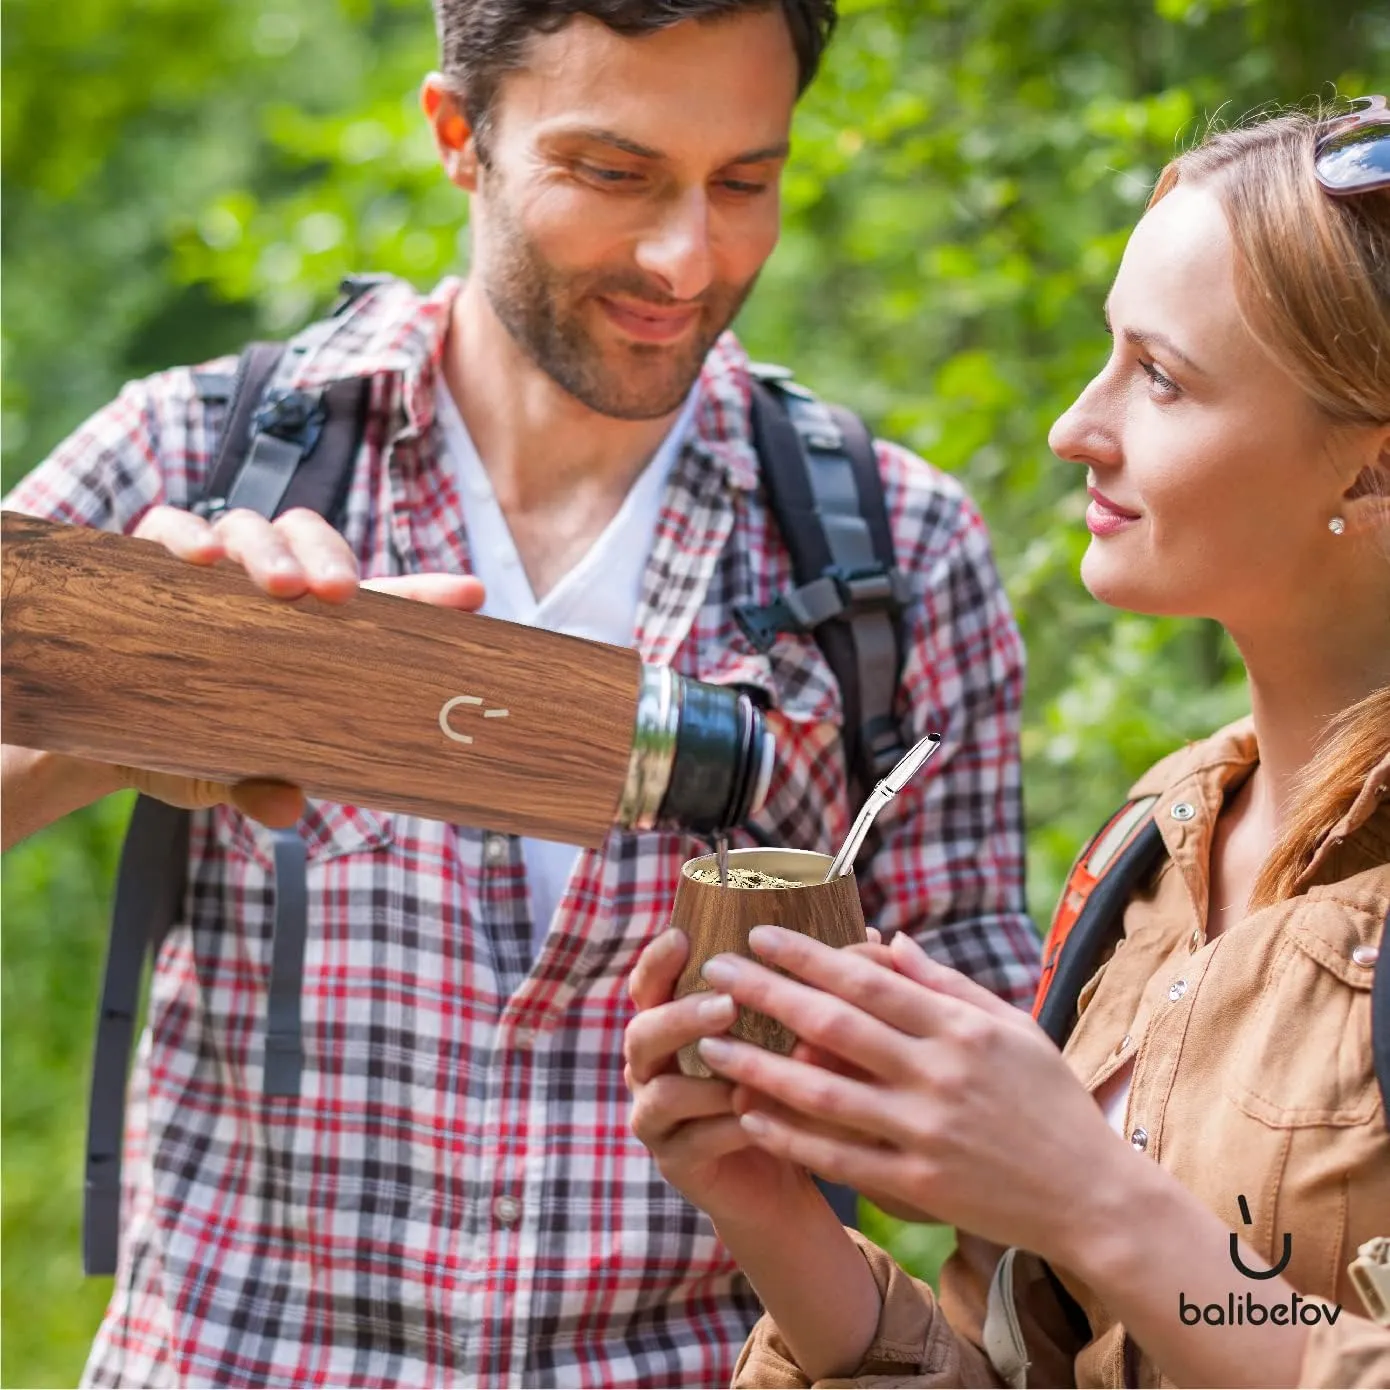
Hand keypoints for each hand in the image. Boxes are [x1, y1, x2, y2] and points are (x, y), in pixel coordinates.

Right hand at [109, 504, 486, 825]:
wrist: (104, 736)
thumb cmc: (190, 743)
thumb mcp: (226, 770)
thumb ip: (257, 782)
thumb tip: (285, 809)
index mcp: (307, 632)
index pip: (377, 602)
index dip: (425, 595)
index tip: (472, 595)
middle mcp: (265, 588)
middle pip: (313, 542)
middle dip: (331, 560)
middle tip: (338, 594)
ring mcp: (212, 568)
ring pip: (253, 529)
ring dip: (269, 551)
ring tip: (277, 586)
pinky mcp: (150, 559)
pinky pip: (169, 529)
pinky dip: (186, 537)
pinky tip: (201, 559)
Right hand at [624, 928, 815, 1226]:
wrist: (779, 1176)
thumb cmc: (791, 1086)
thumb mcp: (800, 1033)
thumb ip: (823, 986)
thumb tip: (877, 938)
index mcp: (673, 1021)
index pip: (650, 982)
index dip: (659, 960)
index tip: (684, 936)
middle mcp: (653, 1065)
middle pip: (643, 1032)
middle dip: (683, 1015)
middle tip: (726, 1003)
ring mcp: (657, 1116)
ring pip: (660, 1091)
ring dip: (702, 1079)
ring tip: (741, 1074)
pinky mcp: (676, 1162)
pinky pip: (691, 1141)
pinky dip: (723, 1127)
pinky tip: (754, 1118)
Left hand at [694, 926, 1135, 1265]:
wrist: (1091, 1196)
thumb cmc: (1049, 1100)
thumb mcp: (1010, 1027)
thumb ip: (945, 984)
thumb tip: (888, 941)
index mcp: (960, 1027)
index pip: (867, 979)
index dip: (807, 955)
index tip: (759, 935)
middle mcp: (939, 1074)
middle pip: (834, 1024)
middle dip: (767, 993)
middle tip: (715, 971)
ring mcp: (925, 1132)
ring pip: (824, 1093)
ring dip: (760, 1065)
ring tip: (710, 1043)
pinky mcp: (918, 1185)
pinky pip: (838, 1157)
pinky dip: (789, 1135)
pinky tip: (748, 1114)